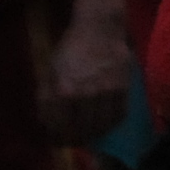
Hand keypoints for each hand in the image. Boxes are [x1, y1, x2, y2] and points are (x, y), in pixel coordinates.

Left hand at [40, 15, 131, 145]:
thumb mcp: (50, 70)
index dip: (56, 138)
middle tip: (71, 140)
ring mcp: (106, 93)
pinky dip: (110, 124)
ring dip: (93, 135)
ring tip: (87, 134)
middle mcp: (85, 95)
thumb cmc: (71, 49)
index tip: (56, 140)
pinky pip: (118, 116)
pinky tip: (104, 123)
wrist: (100, 28)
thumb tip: (46, 122)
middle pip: (80, 131)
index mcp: (63, 91)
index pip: (59, 127)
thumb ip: (46, 97)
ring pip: (100, 127)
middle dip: (74, 140)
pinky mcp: (123, 89)